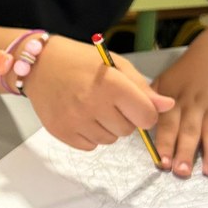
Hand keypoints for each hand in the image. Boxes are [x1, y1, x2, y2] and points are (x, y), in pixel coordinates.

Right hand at [24, 36, 174, 149]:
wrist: (39, 64)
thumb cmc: (80, 61)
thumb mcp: (116, 65)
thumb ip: (142, 88)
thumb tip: (167, 106)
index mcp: (111, 84)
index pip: (146, 117)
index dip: (145, 112)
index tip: (135, 105)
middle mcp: (93, 105)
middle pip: (128, 131)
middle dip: (124, 118)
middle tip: (107, 101)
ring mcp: (75, 121)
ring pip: (110, 140)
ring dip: (107, 127)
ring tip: (92, 107)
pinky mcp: (62, 132)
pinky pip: (91, 146)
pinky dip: (90, 135)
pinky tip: (81, 116)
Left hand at [150, 47, 207, 177]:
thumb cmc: (184, 74)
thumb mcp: (163, 81)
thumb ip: (150, 102)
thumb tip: (133, 122)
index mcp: (173, 99)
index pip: (168, 124)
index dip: (165, 143)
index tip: (162, 161)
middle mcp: (194, 104)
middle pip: (189, 131)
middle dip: (185, 152)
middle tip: (181, 172)